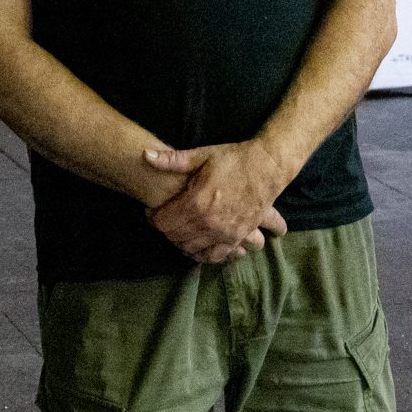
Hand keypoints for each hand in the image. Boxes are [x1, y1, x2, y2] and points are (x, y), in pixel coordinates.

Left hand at [143, 141, 288, 264]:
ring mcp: (223, 233)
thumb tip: (145, 154)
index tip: (153, 209)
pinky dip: (202, 254)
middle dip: (166, 229)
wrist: (267, 167)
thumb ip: (172, 160)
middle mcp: (208, 222)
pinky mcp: (236, 238)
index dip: (153, 217)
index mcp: (196, 202)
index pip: (163, 222)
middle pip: (175, 237)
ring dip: (182, 242)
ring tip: (181, 228)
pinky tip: (197, 245)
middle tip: (166, 216)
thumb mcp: (202, 155)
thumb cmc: (233, 159)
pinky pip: (213, 256)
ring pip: (191, 249)